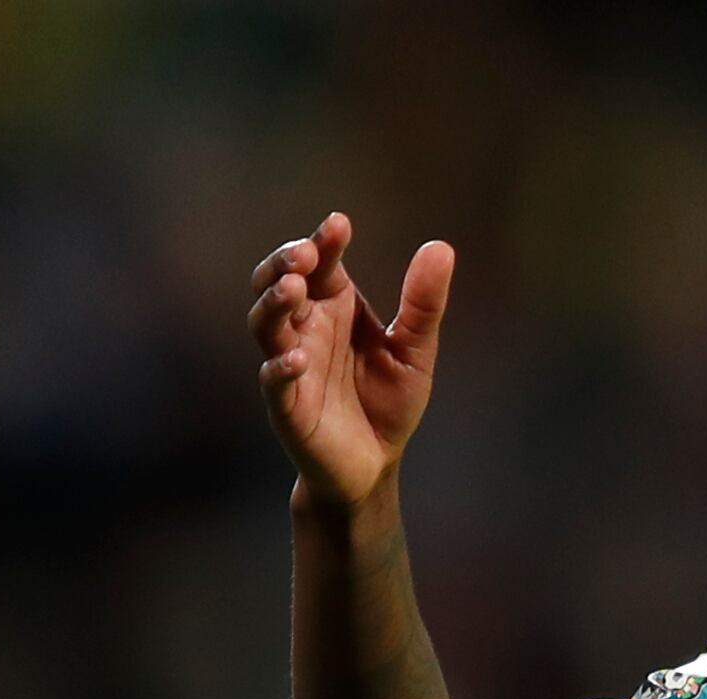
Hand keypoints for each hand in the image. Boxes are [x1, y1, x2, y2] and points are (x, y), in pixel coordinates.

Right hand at [247, 211, 454, 507]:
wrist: (374, 464)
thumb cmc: (387, 402)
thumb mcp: (415, 351)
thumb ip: (423, 305)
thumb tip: (441, 247)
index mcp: (334, 307)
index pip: (320, 263)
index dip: (323, 242)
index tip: (339, 225)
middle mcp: (306, 329)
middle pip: (278, 282)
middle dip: (284, 262)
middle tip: (304, 254)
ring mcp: (291, 364)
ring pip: (265, 323)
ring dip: (274, 303)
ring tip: (293, 288)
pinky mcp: (288, 406)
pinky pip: (274, 382)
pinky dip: (281, 368)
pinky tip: (297, 359)